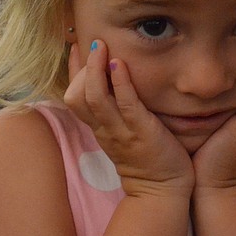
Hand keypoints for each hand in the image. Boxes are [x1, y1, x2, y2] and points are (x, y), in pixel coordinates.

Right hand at [64, 40, 193, 197]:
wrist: (162, 192)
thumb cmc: (149, 160)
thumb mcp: (125, 134)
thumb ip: (118, 112)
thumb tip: (117, 85)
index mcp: (99, 129)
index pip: (74, 96)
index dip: (72, 71)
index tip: (77, 46)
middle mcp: (104, 129)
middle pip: (76, 96)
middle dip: (81, 67)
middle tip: (92, 43)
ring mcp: (121, 131)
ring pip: (94, 98)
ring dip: (94, 69)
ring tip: (100, 46)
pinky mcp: (141, 132)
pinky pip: (125, 104)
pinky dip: (120, 83)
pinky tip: (120, 64)